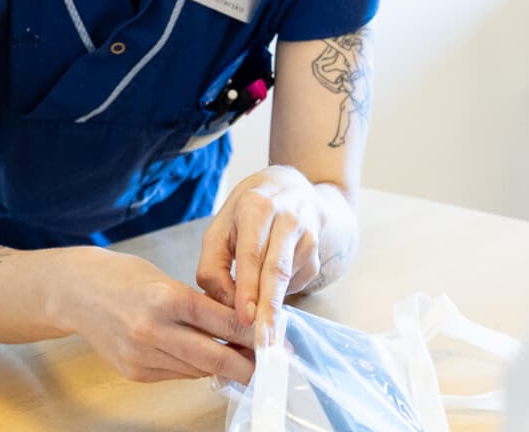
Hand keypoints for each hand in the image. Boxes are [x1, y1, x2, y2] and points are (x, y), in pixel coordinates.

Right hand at [57, 248, 254, 382]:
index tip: (274, 339)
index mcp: (167, 298)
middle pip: (213, 356)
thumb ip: (200, 305)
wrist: (75, 292)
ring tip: (244, 361)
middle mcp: (153, 330)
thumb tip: (238, 326)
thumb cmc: (124, 278)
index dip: (252, 333)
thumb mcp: (167, 279)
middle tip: (269, 365)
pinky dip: (194, 368)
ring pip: (196, 369)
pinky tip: (206, 360)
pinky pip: (176, 375)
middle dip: (245, 364)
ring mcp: (141, 355)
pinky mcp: (133, 372)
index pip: (223, 322)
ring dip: (222, 367)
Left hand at [196, 165, 324, 333]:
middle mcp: (288, 217)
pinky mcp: (316, 254)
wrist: (291, 187)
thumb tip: (226, 305)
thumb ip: (212, 266)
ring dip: (270, 306)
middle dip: (269, 308)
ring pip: (287, 280)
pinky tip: (269, 283)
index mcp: (257, 207)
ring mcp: (308, 235)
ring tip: (258, 325)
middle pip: (277, 269)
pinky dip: (278, 293)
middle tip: (262, 340)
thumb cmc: (246, 212)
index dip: (248, 288)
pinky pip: (295, 283)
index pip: (252, 254)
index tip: (244, 318)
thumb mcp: (219, 228)